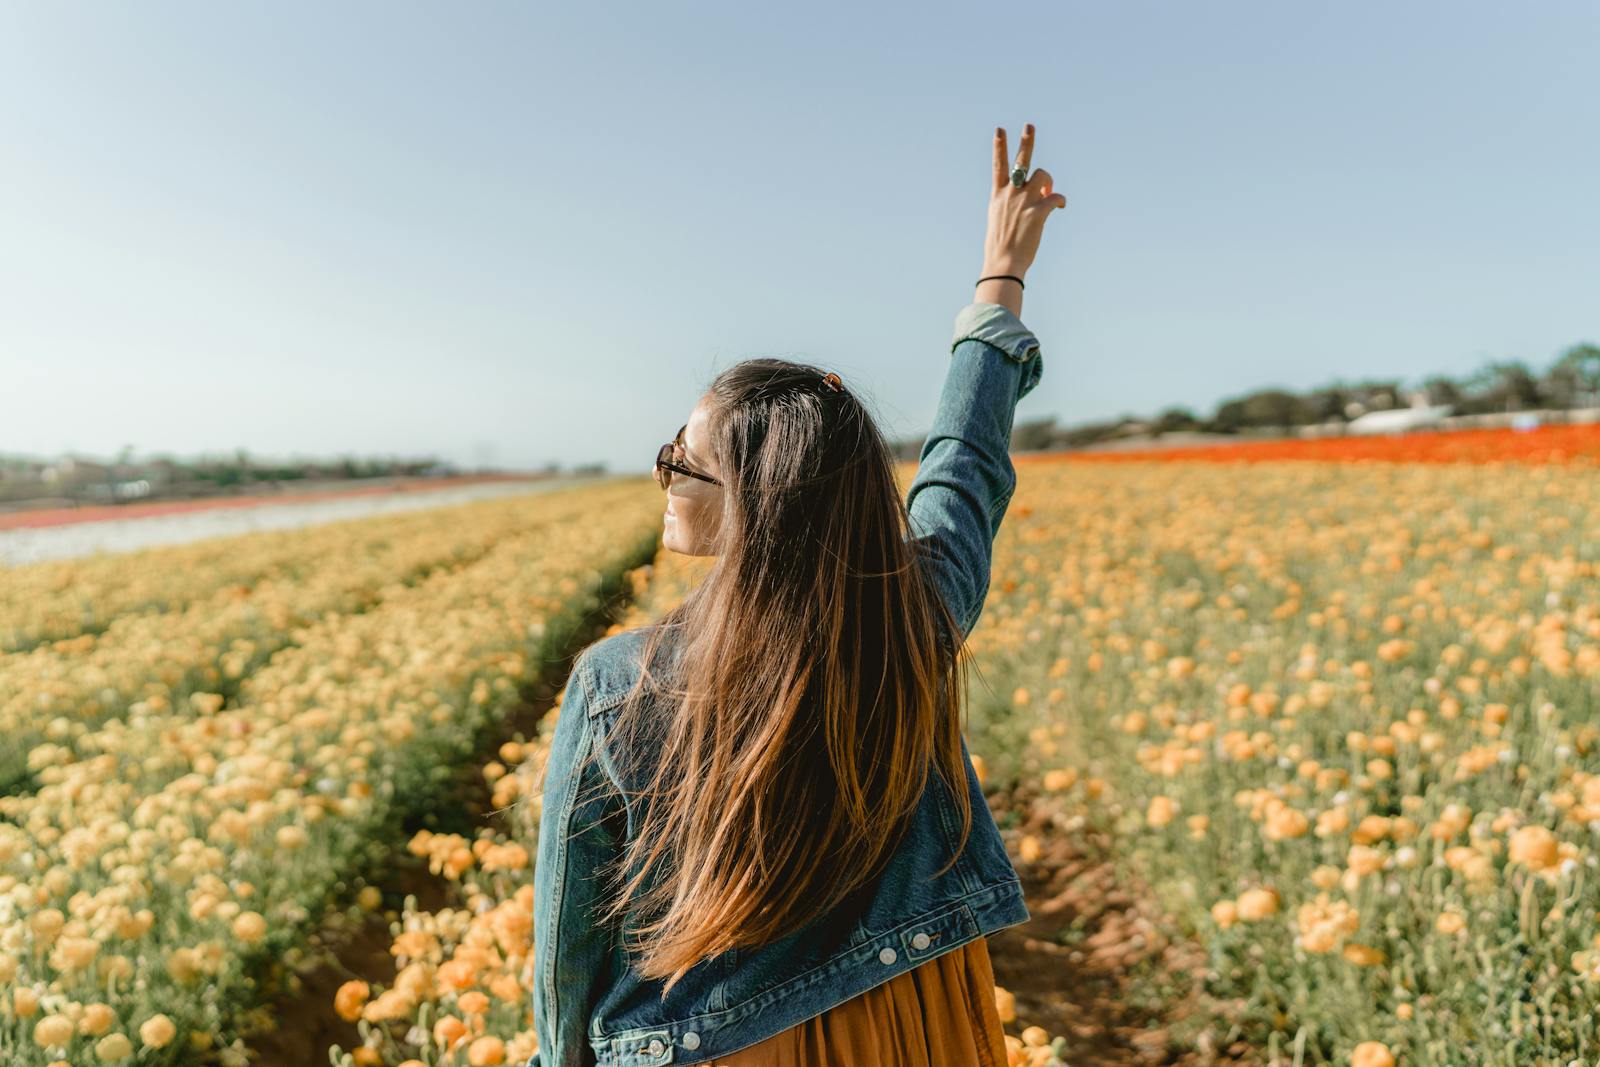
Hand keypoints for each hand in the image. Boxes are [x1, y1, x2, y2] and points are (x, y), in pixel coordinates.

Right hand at [981, 124, 1066, 279]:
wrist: (1003, 264)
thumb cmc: (1000, 246)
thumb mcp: (997, 219)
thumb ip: (1009, 204)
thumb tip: (1028, 198)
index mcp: (998, 195)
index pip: (998, 165)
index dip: (999, 146)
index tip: (999, 130)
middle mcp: (1010, 194)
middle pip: (1020, 161)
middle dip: (1026, 141)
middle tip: (1029, 125)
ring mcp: (1024, 201)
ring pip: (1042, 175)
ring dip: (1048, 181)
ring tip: (1047, 192)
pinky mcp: (1038, 212)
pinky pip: (1055, 197)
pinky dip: (1060, 200)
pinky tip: (1060, 206)